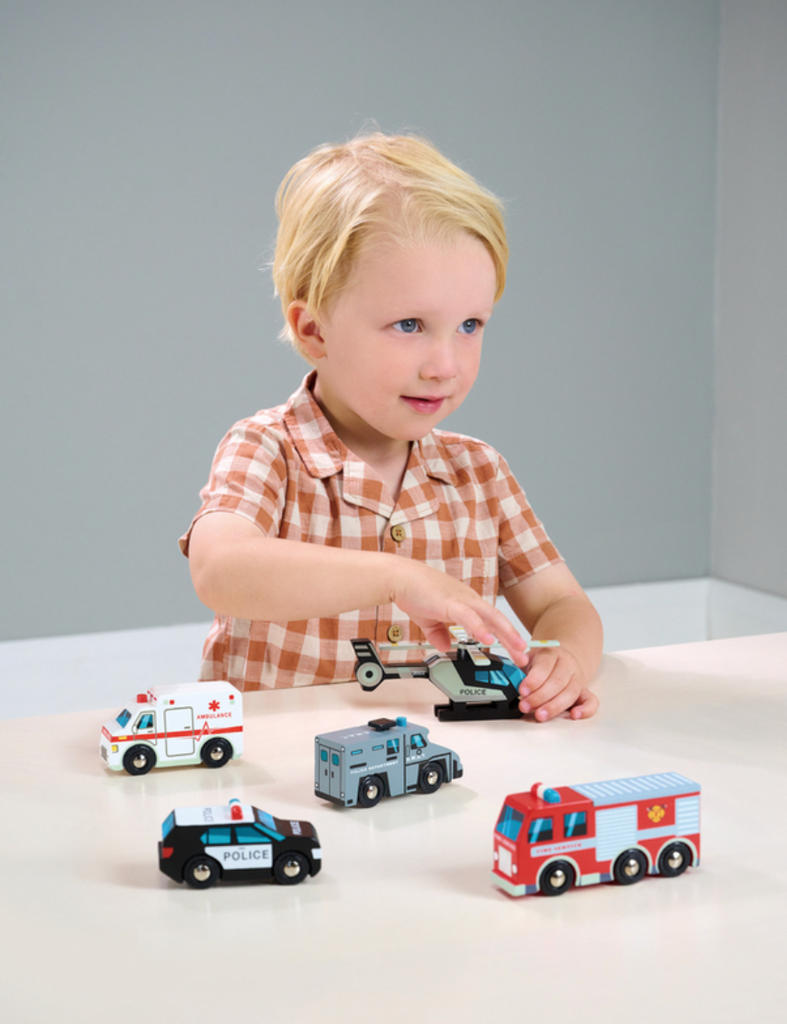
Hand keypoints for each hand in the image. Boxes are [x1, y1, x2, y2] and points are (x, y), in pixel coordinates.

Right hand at [391, 560, 528, 666]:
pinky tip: (488, 639)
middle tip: (525, 656)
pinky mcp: (449, 602)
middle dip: (513, 639)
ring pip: (490, 617)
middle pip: (498, 620)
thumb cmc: (414, 592)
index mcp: (467, 604)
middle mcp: (469, 600)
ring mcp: (461, 600)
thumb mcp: (428, 620)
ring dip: (506, 633)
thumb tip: (445, 646)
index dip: (505, 637)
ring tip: (518, 648)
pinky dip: (479, 628)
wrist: (398, 577)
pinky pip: (468, 617)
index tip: (515, 652)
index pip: (492, 622)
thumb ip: (438, 634)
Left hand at [517, 645, 598, 720]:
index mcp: (552, 654)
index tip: (522, 690)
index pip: (544, 666)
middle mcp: (567, 664)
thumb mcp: (528, 660)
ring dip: (554, 706)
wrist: (561, 658)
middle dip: (539, 697)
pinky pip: (591, 701)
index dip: (533, 679)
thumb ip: (519, 670)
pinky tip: (575, 715)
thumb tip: (509, 680)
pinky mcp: (585, 691)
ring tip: (539, 715)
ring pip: (571, 692)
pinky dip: (586, 709)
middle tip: (525, 706)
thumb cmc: (541, 663)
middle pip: (557, 681)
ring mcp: (578, 678)